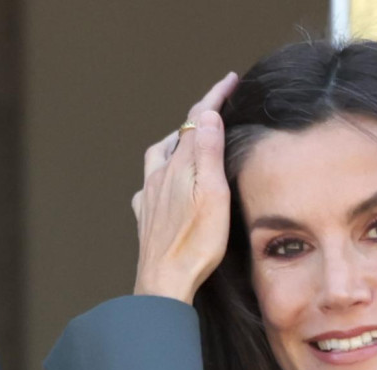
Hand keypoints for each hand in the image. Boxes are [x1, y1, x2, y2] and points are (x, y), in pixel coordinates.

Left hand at [132, 72, 238, 302]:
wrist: (164, 282)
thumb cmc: (195, 244)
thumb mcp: (212, 195)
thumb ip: (208, 153)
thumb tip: (207, 114)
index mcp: (178, 166)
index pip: (196, 121)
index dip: (214, 97)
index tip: (230, 80)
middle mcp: (159, 175)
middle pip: (177, 135)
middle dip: (197, 118)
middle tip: (218, 109)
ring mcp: (150, 195)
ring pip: (159, 156)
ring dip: (176, 142)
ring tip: (191, 141)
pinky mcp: (146, 215)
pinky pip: (150, 182)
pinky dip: (161, 172)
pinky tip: (167, 182)